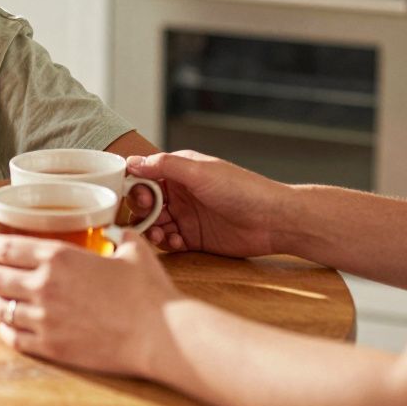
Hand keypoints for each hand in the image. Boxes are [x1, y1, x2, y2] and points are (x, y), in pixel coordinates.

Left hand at [0, 231, 179, 378]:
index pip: (3, 248)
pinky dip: (7, 329)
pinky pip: (12, 337)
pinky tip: (12, 325)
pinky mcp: (51, 347)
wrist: (160, 335)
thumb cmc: (149, 291)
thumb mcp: (133, 249)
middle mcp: (43, 286)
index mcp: (58, 257)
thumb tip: (117, 230)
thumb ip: (117, 235)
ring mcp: (44, 319)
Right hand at [124, 150, 287, 257]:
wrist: (274, 220)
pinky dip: (167, 243)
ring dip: (151, 230)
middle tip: (148, 219)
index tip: (136, 197)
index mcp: (180, 171)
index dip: (136, 186)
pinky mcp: (195, 238)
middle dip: (141, 212)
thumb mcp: (200, 172)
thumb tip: (132, 161)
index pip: (145, 176)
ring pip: (155, 224)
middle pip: (146, 203)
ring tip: (158, 236)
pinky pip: (170, 242)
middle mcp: (181, 193)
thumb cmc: (243, 189)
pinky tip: (175, 243)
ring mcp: (187, 216)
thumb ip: (164, 166)